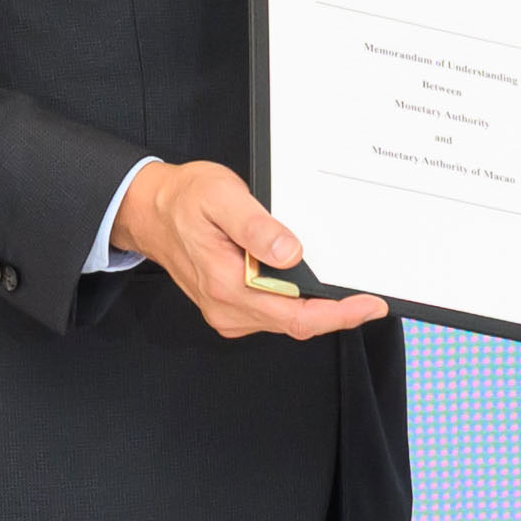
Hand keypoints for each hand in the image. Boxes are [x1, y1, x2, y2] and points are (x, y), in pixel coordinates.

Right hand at [117, 157, 388, 342]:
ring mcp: (227, 310)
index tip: (368, 305)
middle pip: (295, 323)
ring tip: (346, 290)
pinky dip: (297, 304)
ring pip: (285, 321)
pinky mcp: (229, 306)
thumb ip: (256, 227)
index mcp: (226, 284)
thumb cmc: (184, 200)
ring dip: (318, 310)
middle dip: (336, 313)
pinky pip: (272, 314)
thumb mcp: (221, 197)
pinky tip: (311, 287)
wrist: (150, 211)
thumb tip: (290, 252)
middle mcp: (227, 307)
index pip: (294, 315)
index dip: (337, 314)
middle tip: (370, 299)